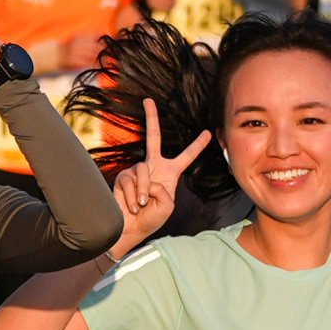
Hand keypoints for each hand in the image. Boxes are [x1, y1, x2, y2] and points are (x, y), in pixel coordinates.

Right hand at [109, 98, 213, 239]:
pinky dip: (133, 196)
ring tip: (141, 205)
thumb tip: (148, 179)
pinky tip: (132, 206)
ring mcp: (137, 170)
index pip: (186, 156)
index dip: (196, 145)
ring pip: (143, 171)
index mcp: (169, 173)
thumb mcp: (168, 206)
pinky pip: (131, 180)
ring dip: (143, 192)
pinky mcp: (123, 176)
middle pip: (154, 137)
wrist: (129, 229)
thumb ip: (163, 190)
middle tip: (148, 100)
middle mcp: (153, 167)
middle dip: (151, 118)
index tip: (207, 133)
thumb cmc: (150, 220)